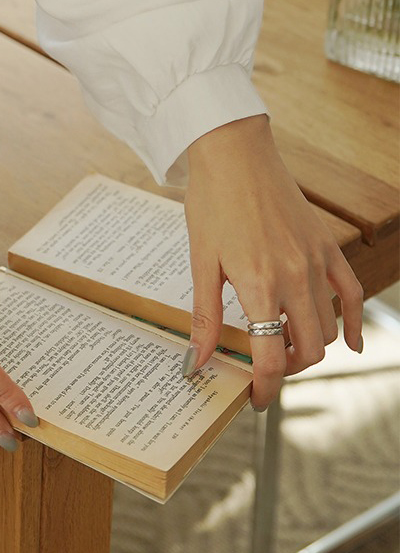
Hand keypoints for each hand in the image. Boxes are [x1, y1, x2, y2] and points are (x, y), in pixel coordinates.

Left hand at [182, 116, 365, 410]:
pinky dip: (354, 322)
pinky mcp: (326, 246)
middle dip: (288, 370)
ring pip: (329, 326)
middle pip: (309, 349)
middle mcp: (294, 277)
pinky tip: (351, 341)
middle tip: (265, 369)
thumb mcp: (201, 261)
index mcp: (258, 284)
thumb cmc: (212, 202)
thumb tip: (199, 359)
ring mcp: (316, 261)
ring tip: (285, 346)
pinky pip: (351, 293)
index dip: (264, 388)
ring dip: (311, 346)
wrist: (234, 152)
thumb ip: (205, 316)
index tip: (255, 399)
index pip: (271, 357)